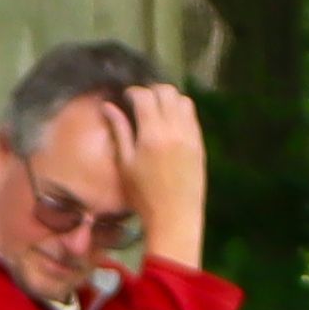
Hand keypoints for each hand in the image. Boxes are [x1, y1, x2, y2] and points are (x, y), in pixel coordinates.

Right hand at [104, 84, 209, 269]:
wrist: (176, 218)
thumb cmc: (144, 196)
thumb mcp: (125, 164)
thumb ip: (119, 131)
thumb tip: (108, 106)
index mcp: (152, 134)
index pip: (145, 96)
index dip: (133, 92)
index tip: (126, 98)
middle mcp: (175, 130)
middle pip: (167, 91)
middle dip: (152, 91)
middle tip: (141, 103)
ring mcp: (191, 136)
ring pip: (183, 100)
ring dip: (169, 100)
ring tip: (157, 112)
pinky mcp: (200, 145)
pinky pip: (193, 117)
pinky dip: (181, 112)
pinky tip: (170, 125)